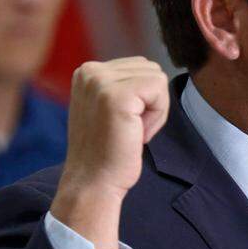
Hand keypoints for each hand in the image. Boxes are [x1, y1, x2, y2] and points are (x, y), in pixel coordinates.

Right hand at [50, 57, 168, 248]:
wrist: (93, 182)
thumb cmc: (107, 150)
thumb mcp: (108, 107)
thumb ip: (124, 84)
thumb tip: (154, 73)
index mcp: (87, 70)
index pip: (140, 66)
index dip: (143, 98)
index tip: (123, 122)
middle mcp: (90, 71)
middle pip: (151, 69)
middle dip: (150, 101)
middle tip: (129, 129)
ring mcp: (101, 82)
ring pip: (157, 79)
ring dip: (154, 109)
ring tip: (131, 131)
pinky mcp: (116, 96)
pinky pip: (159, 90)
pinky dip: (158, 116)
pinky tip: (137, 134)